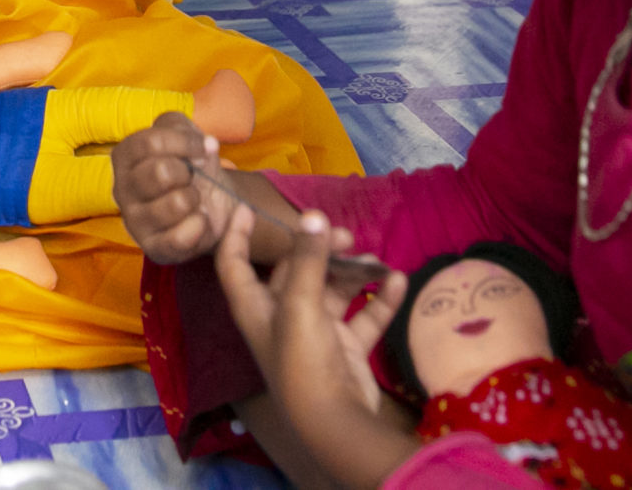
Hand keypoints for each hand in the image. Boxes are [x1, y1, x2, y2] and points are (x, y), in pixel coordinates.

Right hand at [110, 112, 237, 263]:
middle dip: (187, 172)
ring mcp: (134, 221)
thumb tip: (206, 145)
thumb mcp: (184, 134)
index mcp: (125, 156)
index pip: (150, 142)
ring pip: (174, 204)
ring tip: (194, 199)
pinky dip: (200, 225)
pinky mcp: (152, 248)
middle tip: (192, 177)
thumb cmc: (191, 163)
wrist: (210, 201)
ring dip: (195, 198)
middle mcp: (122, 189)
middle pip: (160, 172)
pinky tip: (200, 219)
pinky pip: (179, 238)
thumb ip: (183, 128)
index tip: (203, 149)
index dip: (184, 143)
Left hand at [213, 207, 416, 489]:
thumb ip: (307, 258)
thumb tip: (313, 217)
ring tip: (375, 260)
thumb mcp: (300, 304)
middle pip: (294, 272)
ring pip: (333, 291)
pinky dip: (378, 299)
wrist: (335, 424)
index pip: (234, 265)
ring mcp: (315, 333)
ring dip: (353, 273)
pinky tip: (397, 282)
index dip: (236, 236)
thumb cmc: (303, 360)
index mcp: (255, 307)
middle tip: (345, 235)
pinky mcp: (344, 348)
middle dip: (318, 250)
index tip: (247, 207)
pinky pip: (362, 316)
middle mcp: (281, 317)